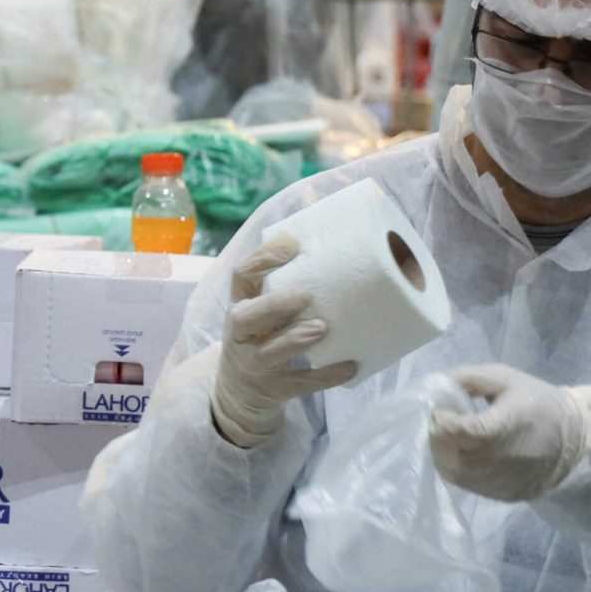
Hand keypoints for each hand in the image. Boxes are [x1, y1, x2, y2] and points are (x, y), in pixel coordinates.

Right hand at [211, 234, 358, 448]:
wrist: (240, 391)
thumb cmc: (261, 333)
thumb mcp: (260, 305)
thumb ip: (282, 273)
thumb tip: (314, 200)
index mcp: (241, 305)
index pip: (240, 277)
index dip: (262, 260)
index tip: (292, 246)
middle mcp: (242, 335)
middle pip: (245, 318)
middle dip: (274, 305)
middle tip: (305, 295)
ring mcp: (256, 364)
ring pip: (270, 353)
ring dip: (294, 340)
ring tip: (321, 328)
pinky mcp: (276, 388)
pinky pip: (301, 384)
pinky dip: (325, 375)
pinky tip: (350, 366)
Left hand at [427, 364, 590, 501]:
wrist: (574, 440)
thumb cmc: (538, 402)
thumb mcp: (504, 378)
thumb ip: (467, 378)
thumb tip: (435, 388)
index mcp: (502, 428)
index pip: (459, 431)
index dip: (441, 420)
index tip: (440, 409)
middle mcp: (499, 462)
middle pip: (449, 453)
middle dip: (437, 435)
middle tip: (441, 421)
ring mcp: (499, 483)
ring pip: (451, 472)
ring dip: (442, 452)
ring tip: (450, 436)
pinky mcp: (500, 496)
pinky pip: (464, 484)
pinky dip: (455, 467)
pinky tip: (463, 452)